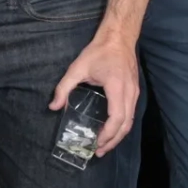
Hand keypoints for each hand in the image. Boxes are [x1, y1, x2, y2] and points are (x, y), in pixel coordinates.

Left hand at [50, 35, 139, 156]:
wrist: (119, 36)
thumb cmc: (99, 51)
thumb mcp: (77, 67)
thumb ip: (64, 87)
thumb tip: (53, 107)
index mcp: (117, 88)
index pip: (117, 118)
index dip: (108, 134)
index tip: (97, 143)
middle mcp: (130, 93)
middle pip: (126, 125)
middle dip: (113, 141)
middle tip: (99, 151)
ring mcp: (135, 92)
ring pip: (130, 121)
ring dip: (119, 135)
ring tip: (104, 145)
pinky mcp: (135, 91)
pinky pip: (131, 113)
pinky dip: (122, 125)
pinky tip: (111, 130)